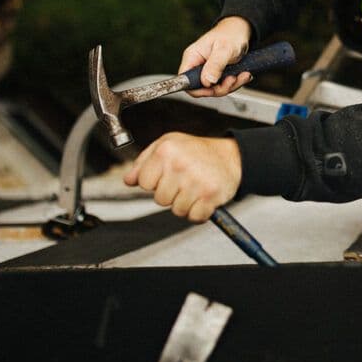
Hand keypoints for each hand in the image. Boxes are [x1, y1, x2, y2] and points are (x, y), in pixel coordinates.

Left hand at [123, 132, 241, 222]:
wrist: (231, 156)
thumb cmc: (198, 151)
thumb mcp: (168, 145)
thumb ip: (144, 162)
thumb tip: (129, 180)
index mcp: (166, 150)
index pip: (144, 183)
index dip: (155, 183)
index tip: (167, 176)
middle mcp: (180, 164)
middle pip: (160, 199)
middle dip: (171, 194)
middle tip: (184, 181)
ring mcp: (195, 181)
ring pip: (177, 210)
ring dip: (186, 203)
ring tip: (195, 187)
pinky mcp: (210, 196)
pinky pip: (194, 217)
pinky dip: (199, 212)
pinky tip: (203, 197)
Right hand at [180, 16, 253, 97]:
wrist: (241, 30)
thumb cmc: (231, 34)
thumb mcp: (224, 48)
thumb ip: (215, 64)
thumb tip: (207, 81)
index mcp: (193, 57)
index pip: (185, 80)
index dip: (197, 89)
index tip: (212, 88)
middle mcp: (198, 65)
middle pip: (202, 88)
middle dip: (219, 88)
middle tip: (232, 79)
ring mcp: (208, 71)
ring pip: (215, 89)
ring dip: (231, 85)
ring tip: (242, 75)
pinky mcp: (218, 74)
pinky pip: (224, 85)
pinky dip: (236, 83)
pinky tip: (243, 74)